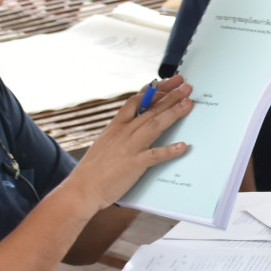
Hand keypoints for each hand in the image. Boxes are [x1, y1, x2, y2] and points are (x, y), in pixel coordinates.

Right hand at [61, 76, 194, 209]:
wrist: (82, 188)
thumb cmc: (94, 168)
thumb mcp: (107, 141)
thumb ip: (122, 130)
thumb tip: (138, 122)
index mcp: (116, 125)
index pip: (137, 100)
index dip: (154, 90)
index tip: (169, 82)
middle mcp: (123, 132)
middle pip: (150, 109)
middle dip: (170, 96)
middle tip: (186, 86)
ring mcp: (129, 147)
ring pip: (154, 125)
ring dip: (173, 113)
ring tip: (188, 103)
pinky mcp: (133, 164)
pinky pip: (154, 155)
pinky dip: (169, 150)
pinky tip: (183, 146)